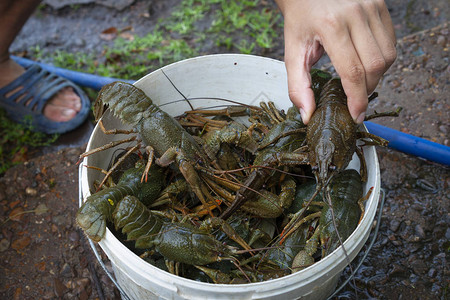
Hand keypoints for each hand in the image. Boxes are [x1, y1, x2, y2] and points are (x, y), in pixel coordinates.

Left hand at [275, 0, 395, 123]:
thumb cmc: (300, 20)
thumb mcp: (293, 52)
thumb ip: (298, 86)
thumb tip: (308, 115)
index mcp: (330, 25)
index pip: (353, 71)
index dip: (357, 99)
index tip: (356, 115)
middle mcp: (355, 13)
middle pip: (374, 66)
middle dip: (367, 89)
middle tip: (354, 96)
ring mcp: (371, 7)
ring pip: (387, 56)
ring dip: (376, 75)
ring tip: (359, 79)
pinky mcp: (380, 5)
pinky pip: (391, 42)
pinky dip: (382, 59)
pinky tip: (365, 61)